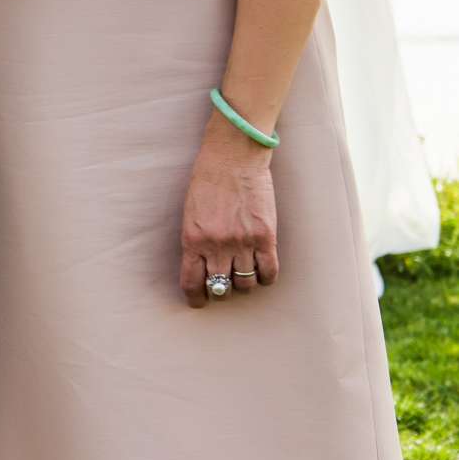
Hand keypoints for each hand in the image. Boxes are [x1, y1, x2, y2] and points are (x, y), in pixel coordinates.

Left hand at [178, 111, 279, 308]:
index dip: (196, 298)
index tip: (200, 302)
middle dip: (222, 290)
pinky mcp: (266, 236)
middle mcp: (217, 245)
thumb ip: (195, 241)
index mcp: (193, 240)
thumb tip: (202, 267)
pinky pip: (269, 272)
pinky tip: (263, 271)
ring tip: (244, 273)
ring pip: (246, 284)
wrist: (233, 157)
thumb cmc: (208, 181)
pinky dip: (267, 277)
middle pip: (221, 288)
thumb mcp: (191, 213)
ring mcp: (243, 242)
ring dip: (245, 283)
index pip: (192, 283)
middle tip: (225, 284)